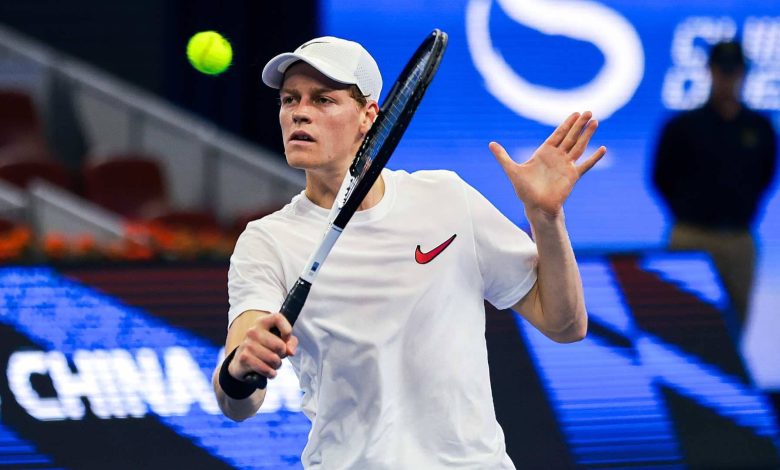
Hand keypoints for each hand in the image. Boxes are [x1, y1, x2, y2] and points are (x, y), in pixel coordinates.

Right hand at [229, 312, 297, 379]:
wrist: (241, 362)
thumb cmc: (265, 348)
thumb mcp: (279, 341)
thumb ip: (291, 342)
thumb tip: (290, 351)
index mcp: (262, 322)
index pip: (277, 318)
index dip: (287, 330)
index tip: (286, 339)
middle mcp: (253, 331)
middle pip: (279, 345)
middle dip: (283, 355)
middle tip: (278, 356)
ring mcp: (247, 344)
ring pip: (273, 359)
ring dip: (277, 365)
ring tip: (273, 364)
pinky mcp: (244, 358)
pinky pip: (265, 368)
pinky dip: (271, 373)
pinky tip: (269, 372)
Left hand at [489, 111, 605, 217]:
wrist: (535, 206)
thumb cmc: (524, 190)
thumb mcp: (512, 170)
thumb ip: (502, 156)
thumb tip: (490, 143)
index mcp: (544, 152)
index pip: (558, 134)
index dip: (567, 124)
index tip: (575, 113)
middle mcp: (557, 157)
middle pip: (571, 137)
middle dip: (579, 124)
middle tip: (589, 111)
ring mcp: (566, 165)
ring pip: (579, 146)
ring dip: (587, 135)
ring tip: (595, 122)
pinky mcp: (572, 176)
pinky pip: (585, 165)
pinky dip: (594, 158)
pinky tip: (602, 149)